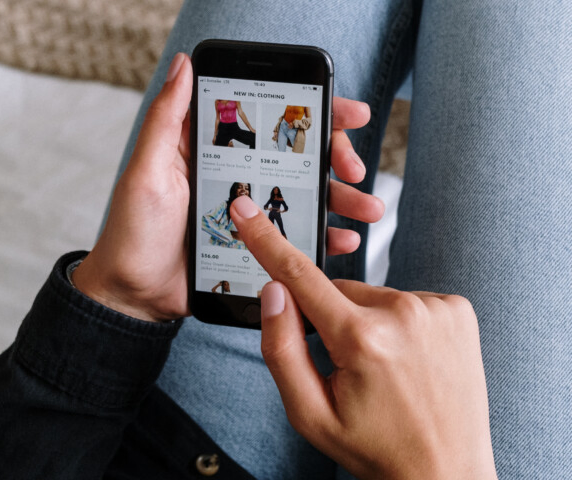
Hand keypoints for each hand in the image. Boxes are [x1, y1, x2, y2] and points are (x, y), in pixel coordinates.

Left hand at [73, 52, 382, 321]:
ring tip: (368, 208)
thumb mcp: (147, 171)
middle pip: (299, 158)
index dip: (312, 114)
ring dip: (343, 200)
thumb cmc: (134, 232)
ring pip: (307, 198)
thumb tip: (184, 65)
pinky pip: (298, 238)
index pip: (271, 123)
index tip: (347, 113)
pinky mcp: (258, 247)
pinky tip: (343, 239)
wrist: (135, 294)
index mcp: (217, 154)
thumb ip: (167, 121)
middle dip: (337, 159)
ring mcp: (252, 214)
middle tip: (355, 170)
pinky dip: (324, 238)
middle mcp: (240, 178)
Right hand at [229, 197, 497, 479]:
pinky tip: (409, 358)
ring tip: (385, 368)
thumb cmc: (373, 445)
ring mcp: (436, 308)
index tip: (246, 209)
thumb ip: (280, 349)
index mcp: (361, 340)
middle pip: (338, 291)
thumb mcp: (309, 413)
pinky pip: (407, 300)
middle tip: (347, 365)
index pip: (299, 277)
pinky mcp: (457, 309)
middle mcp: (403, 313)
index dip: (266, 240)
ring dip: (367, 320)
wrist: (446, 470)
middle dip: (331, 318)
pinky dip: (398, 322)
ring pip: (373, 296)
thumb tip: (274, 291)